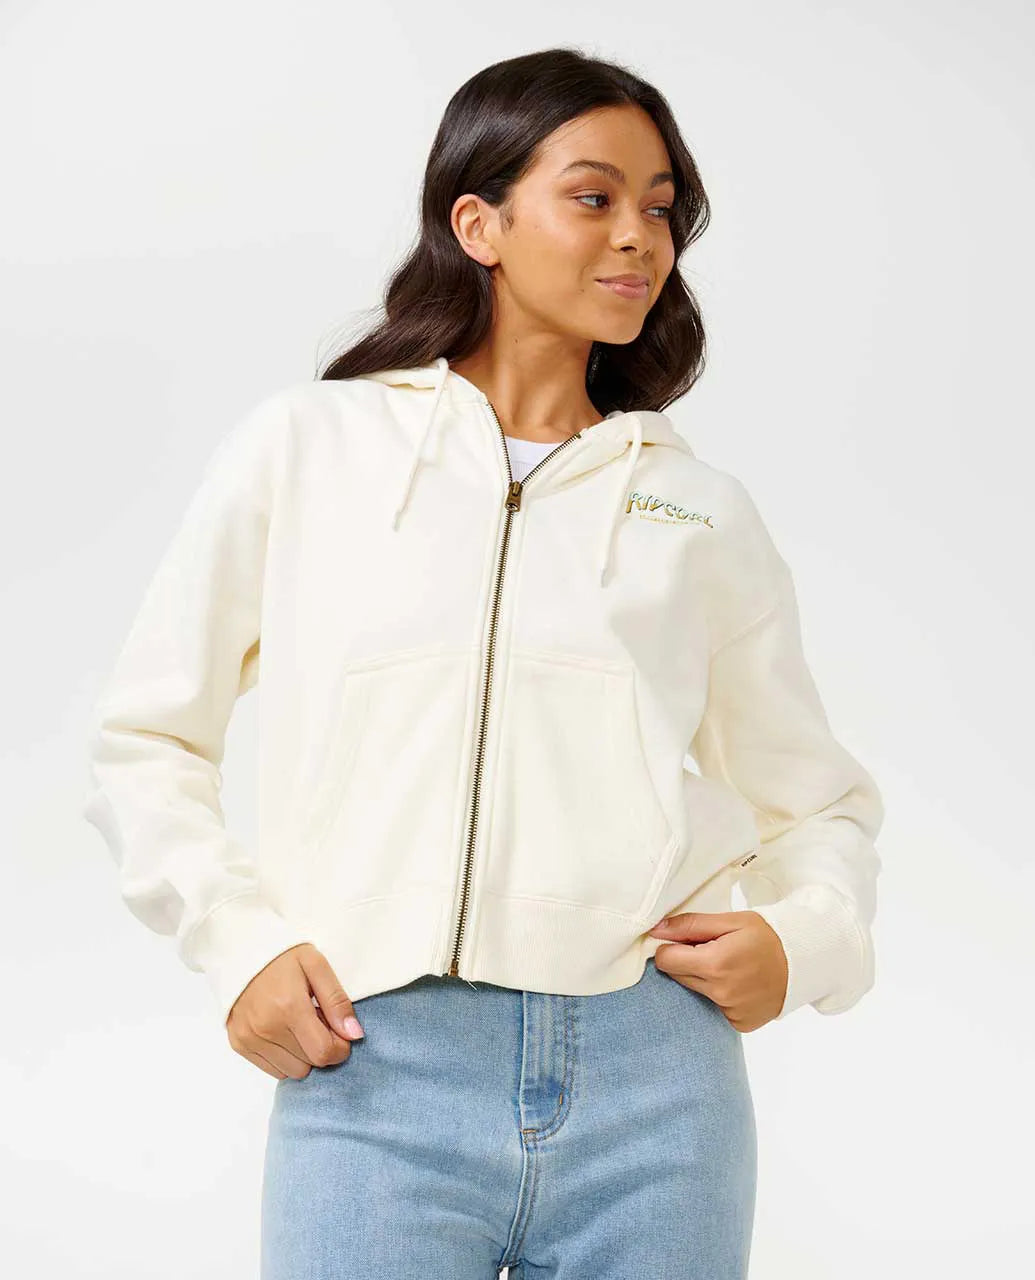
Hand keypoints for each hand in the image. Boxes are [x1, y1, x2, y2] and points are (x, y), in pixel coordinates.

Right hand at [225, 943, 365, 1078]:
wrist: (241, 950)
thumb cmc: (283, 956)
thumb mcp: (316, 966)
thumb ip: (337, 1001)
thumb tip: (354, 1035)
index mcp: (289, 1007)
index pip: (324, 1052)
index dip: (340, 1048)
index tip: (340, 1032)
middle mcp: (266, 1028)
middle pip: (309, 1064)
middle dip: (321, 1047)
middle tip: (317, 1020)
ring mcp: (249, 1038)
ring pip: (292, 1072)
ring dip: (302, 1055)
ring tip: (298, 1025)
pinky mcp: (238, 1044)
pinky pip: (272, 1069)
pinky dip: (284, 1057)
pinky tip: (283, 1031)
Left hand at [647, 910, 787, 1031]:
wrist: (804, 962)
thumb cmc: (767, 936)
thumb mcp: (730, 921)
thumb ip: (691, 925)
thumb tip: (657, 930)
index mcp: (715, 963)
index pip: (666, 961)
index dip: (671, 948)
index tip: (684, 942)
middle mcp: (721, 992)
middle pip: (679, 977)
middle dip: (687, 962)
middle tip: (712, 951)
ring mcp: (731, 1011)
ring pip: (697, 993)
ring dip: (705, 980)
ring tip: (731, 967)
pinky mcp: (740, 1023)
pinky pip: (716, 1008)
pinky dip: (722, 996)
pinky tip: (740, 984)